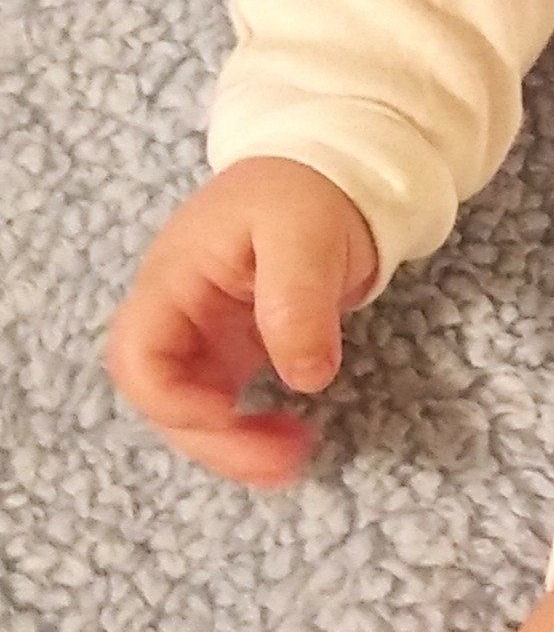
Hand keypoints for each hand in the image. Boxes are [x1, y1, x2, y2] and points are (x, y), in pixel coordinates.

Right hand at [105, 158, 379, 486]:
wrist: (337, 170)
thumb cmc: (308, 190)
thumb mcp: (305, 234)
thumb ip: (298, 302)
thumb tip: (306, 377)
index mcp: (174, 280)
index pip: (138, 356)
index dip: (172, 399)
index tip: (230, 415)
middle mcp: (179, 314)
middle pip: (163, 397)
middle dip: (212, 440)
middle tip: (280, 461)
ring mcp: (206, 334)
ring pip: (193, 410)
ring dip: (232, 445)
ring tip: (293, 458)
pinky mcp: (238, 348)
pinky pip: (227, 403)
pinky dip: (252, 429)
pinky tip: (292, 438)